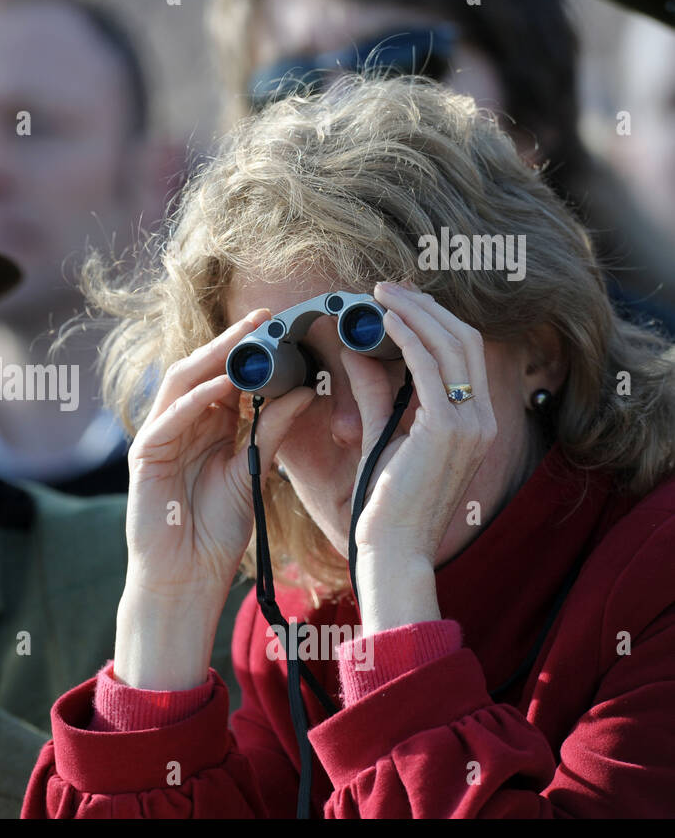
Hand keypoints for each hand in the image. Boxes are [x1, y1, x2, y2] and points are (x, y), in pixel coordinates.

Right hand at [115, 309, 315, 689]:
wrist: (185, 578)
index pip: (227, 378)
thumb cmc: (216, 532)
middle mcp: (180, 424)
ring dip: (214, 358)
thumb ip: (272, 432)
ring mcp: (159, 437)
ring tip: (246, 337)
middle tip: (266, 317)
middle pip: (203, 371)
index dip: (252, 352)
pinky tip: (224, 386)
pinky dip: (197, 400)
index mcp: (206, 427)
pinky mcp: (145, 456)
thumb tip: (306, 392)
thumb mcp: (254, 472)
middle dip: (232, 343)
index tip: (285, 327)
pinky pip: (171, 418)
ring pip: (183, 384)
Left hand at [340, 281, 497, 632]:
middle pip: (463, 339)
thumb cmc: (387, 504)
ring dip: (415, 313)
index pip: (464, 353)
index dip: (434, 319)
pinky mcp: (447, 429)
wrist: (394, 549)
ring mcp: (471, 424)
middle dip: (426, 306)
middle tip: (388, 287)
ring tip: (382, 293)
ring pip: (451, 345)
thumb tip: (355, 351)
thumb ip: (375, 393)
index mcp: (475, 422)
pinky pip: (430, 368)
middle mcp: (482, 419)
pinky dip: (408, 337)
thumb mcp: (382, 436)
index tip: (400, 300)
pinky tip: (385, 320)